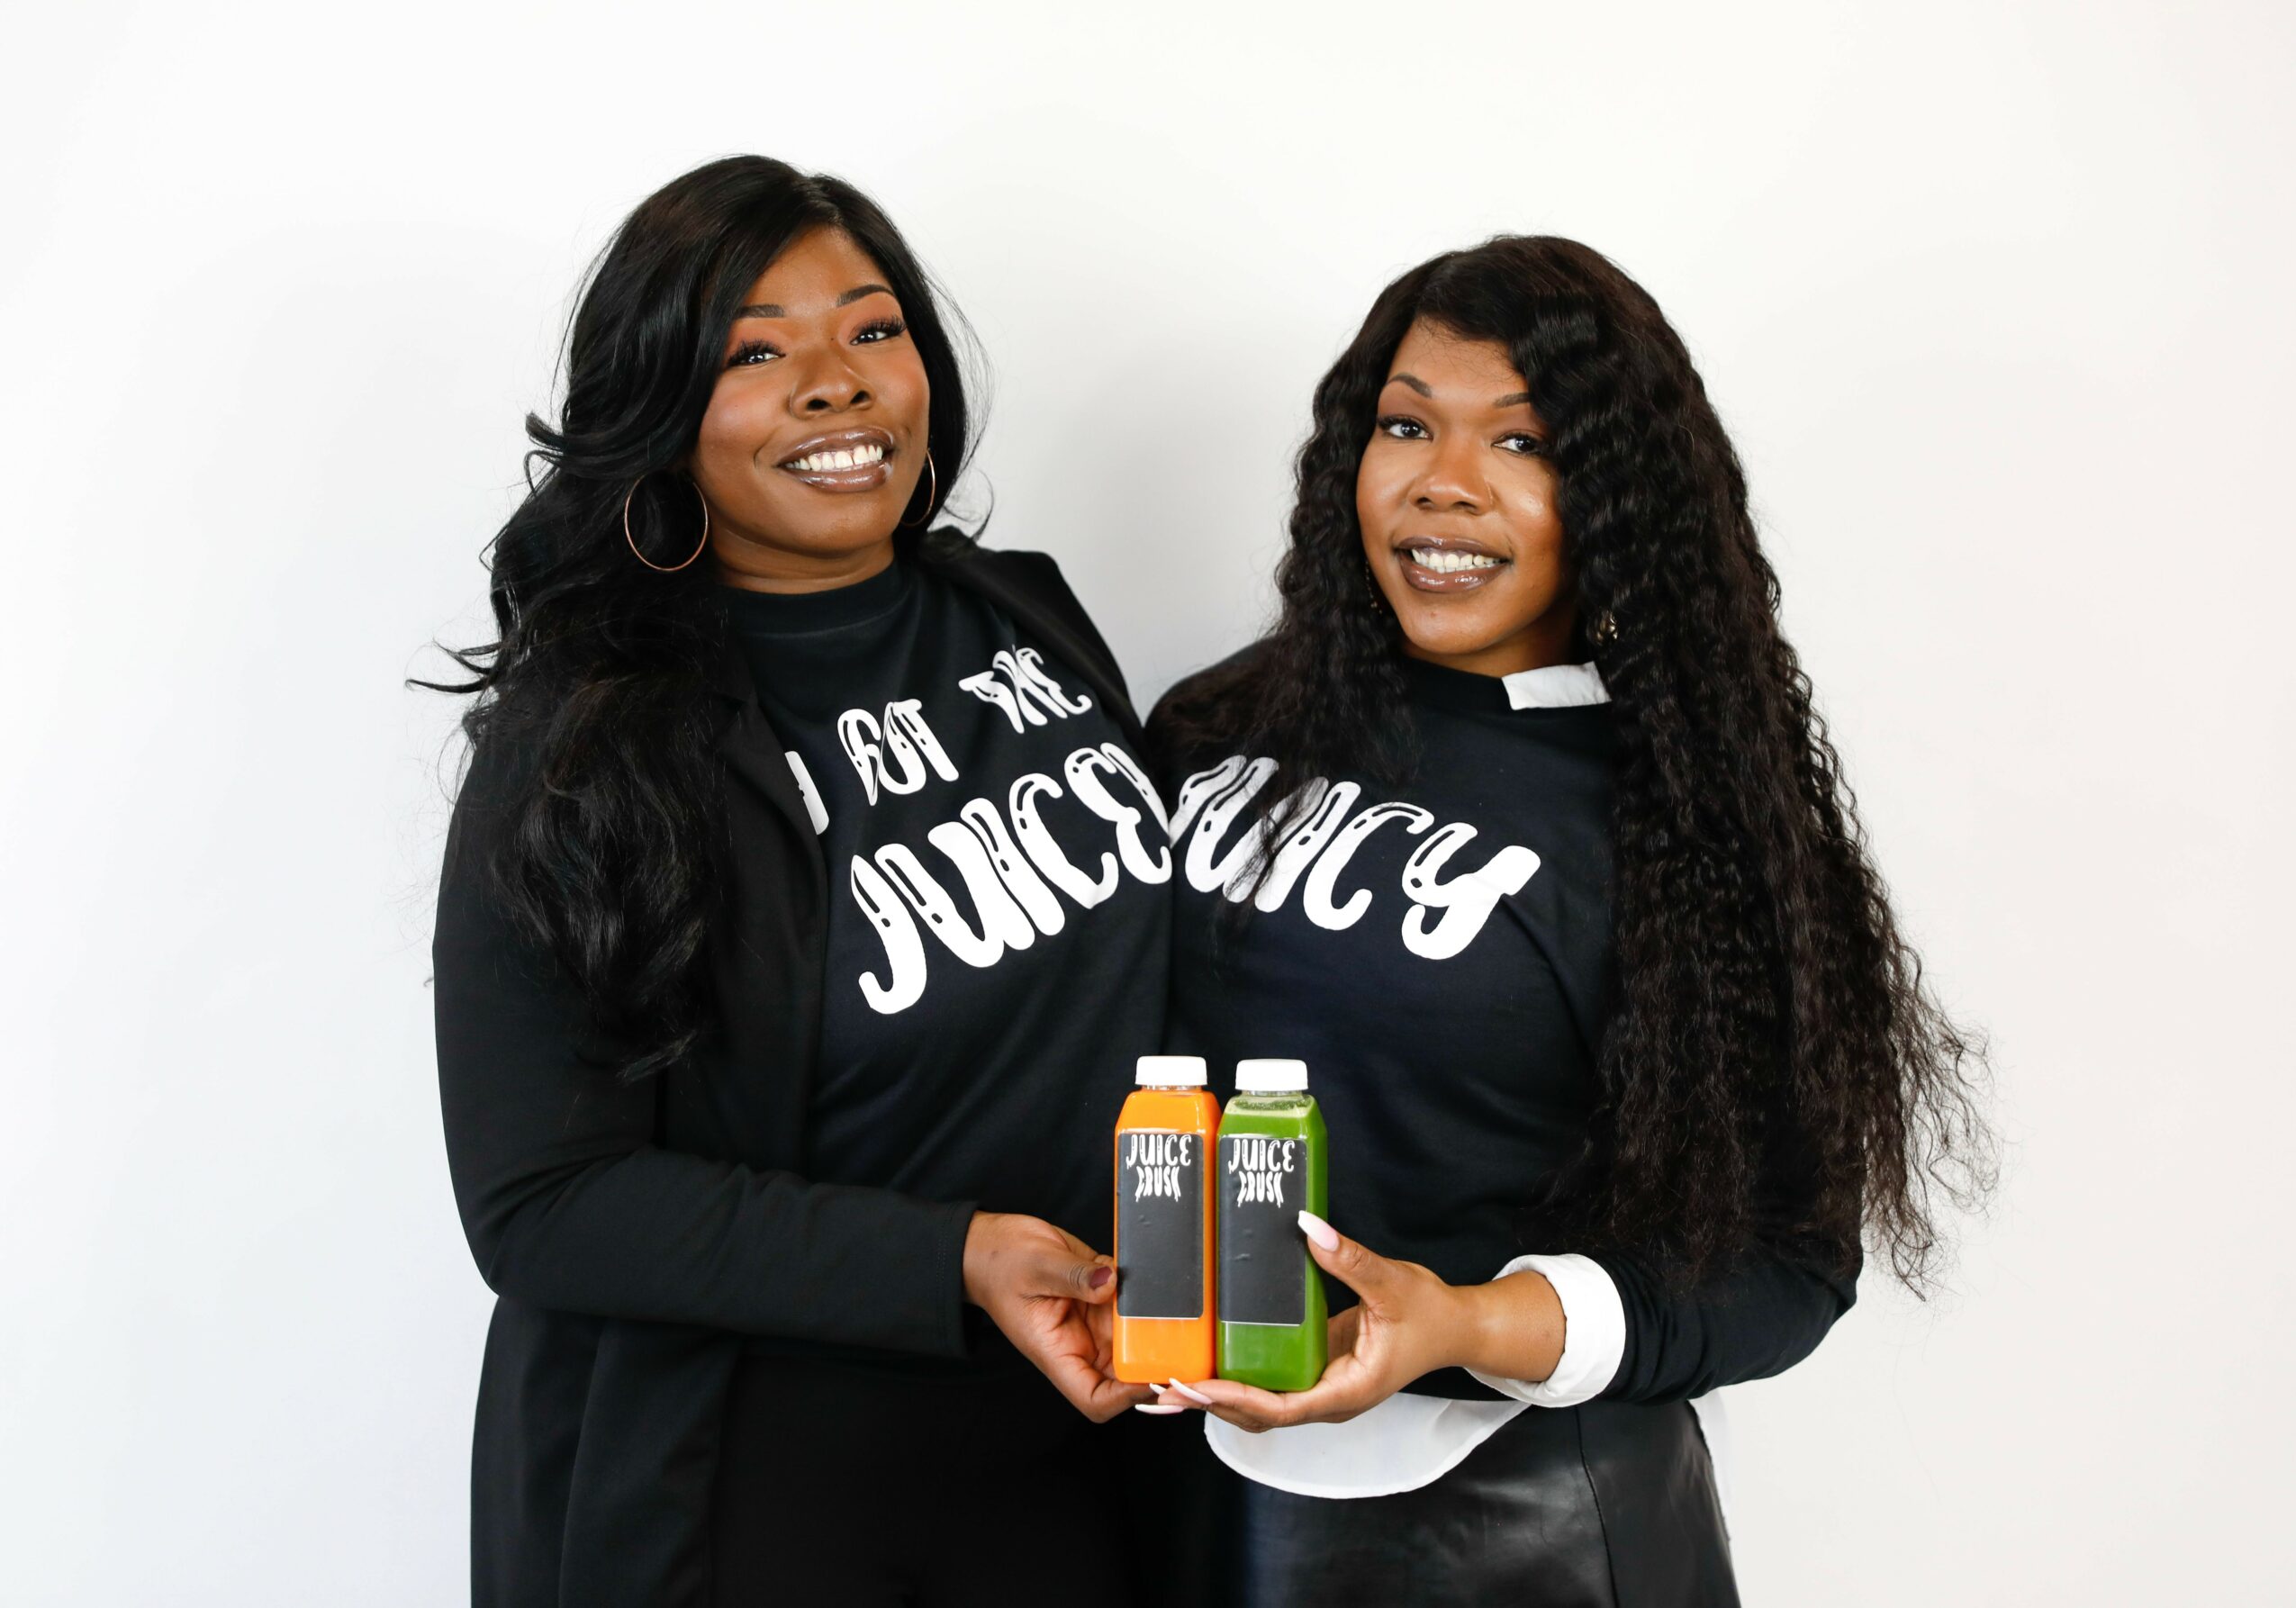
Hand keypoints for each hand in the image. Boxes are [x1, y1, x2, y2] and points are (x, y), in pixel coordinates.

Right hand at [963, 1211, 1153, 1421]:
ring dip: (1154, 1325)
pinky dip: (1144, 1292)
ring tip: (1173, 1305)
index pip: (1094, 1398)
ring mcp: (1091, 1322)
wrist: (992, 1242)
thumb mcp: (1036, 1265)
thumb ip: (1076, 1276)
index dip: (1126, 1397)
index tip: (1153, 1376)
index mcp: (1056, 1352)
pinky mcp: (1100, 1297)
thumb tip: (1110, 1283)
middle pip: (1123, 1373)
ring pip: (1134, 1338)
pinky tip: (1149, 1274)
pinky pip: (1131, 1303)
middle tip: (1181, 1344)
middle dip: (1152, 1362)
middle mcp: (1078, 1343)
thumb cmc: (999, 1262)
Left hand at [1161, 1212, 1556, 1433]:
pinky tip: (1201, 1364)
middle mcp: (1327, 1398)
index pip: (1280, 1407)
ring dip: (1213, 1397)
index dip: (1235, 1398)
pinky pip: (1266, 1383)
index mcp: (1346, 1391)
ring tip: (1165, 1385)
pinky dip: (1232, 1379)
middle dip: (1209, 1403)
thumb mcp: (1393, 1283)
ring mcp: (1319, 1387)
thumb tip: (1308, 1227)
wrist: (1455, 1327)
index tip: (1197, 1385)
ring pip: (1258, 1405)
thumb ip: (1350, 1259)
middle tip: (1161, 1387)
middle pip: (1257, 1415)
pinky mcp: (1314, 1370)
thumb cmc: (1430, 1314)